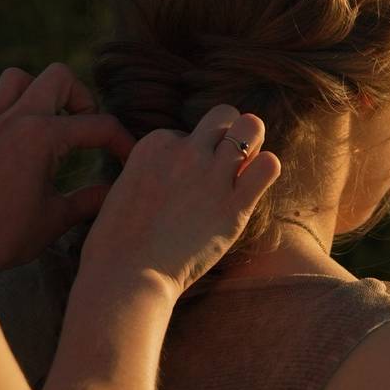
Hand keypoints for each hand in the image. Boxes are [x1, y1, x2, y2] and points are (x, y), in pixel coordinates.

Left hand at [0, 63, 134, 274]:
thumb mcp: (57, 219)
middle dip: (82, 99)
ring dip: (38, 94)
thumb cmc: (4, 234)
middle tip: (88, 129)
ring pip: (15, 79)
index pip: (99, 126)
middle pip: (58, 78)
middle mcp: (14, 120)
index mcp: (42, 137)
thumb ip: (91, 199)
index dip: (123, 142)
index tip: (131, 161)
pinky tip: (5, 121)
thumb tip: (114, 192)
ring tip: (51, 121)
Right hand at [80, 105, 280, 299]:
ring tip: (243, 170)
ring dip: (253, 144)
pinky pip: (268, 166)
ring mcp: (212, 175)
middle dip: (230, 132)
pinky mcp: (235, 204)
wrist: (128, 274)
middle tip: (227, 162)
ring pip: (251, 128)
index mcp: (154, 142)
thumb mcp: (127, 185)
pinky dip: (266, 170)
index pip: (189, 131)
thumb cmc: (121, 240)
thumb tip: (180, 161)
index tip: (182, 183)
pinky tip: (254, 186)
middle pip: (224, 115)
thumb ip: (155, 167)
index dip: (192, 155)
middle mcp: (185, 150)